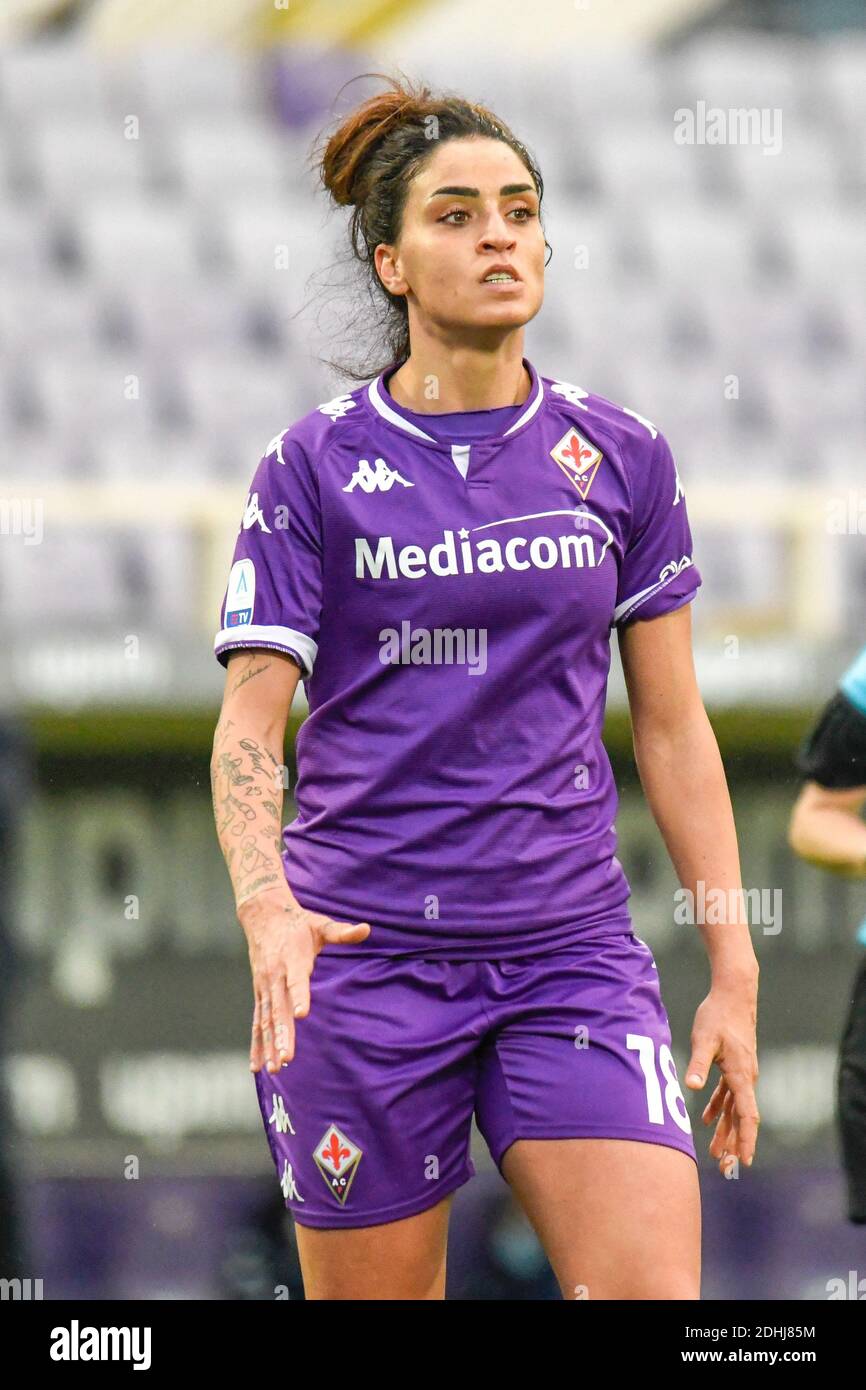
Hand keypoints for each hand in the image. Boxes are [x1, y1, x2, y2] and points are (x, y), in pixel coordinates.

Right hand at [238, 887, 369, 1073]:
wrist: (263, 916)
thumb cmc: (298, 923)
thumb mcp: (320, 924)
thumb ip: (342, 932)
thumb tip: (366, 929)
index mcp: (292, 960)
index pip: (296, 981)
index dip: (299, 996)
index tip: (303, 1014)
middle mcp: (275, 976)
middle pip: (278, 1008)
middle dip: (282, 1034)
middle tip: (287, 1058)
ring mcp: (265, 987)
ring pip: (266, 1020)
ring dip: (269, 1045)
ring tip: (275, 1068)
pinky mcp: (260, 994)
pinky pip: (257, 1021)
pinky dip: (256, 1044)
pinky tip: (256, 1066)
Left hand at [684, 973, 759, 1173]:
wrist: (734, 994)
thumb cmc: (718, 1015)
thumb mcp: (705, 1040)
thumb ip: (699, 1064)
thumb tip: (691, 1087)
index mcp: (742, 1075)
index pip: (747, 1115)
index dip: (745, 1139)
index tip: (744, 1160)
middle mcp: (746, 1077)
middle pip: (742, 1118)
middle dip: (734, 1143)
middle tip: (726, 1168)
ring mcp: (741, 1073)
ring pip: (735, 1109)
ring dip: (726, 1130)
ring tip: (716, 1153)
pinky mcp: (734, 1066)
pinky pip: (728, 1094)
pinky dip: (719, 1109)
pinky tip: (707, 1120)